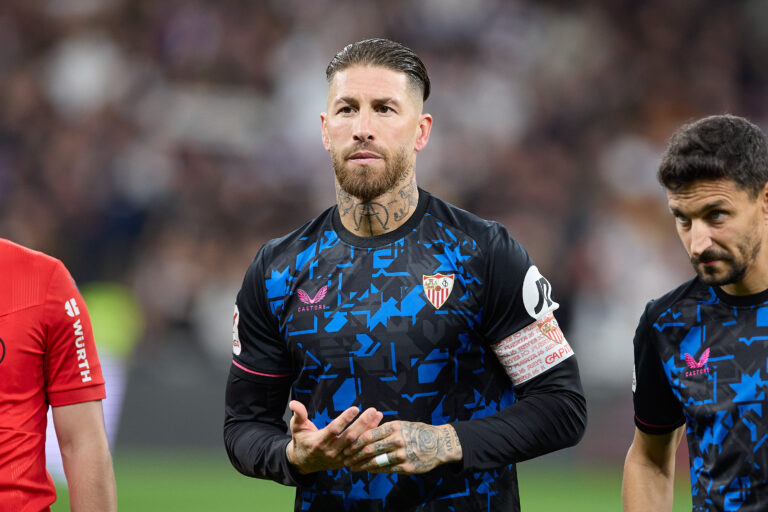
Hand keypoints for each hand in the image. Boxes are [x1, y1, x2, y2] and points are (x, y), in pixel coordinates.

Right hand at [286, 400, 382, 473]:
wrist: (303, 463)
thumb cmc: (301, 440)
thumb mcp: (297, 427)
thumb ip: (298, 415)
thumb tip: (293, 403)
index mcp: (319, 442)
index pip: (334, 430)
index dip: (345, 419)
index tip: (355, 408)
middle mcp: (330, 451)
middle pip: (350, 437)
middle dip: (362, 423)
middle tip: (372, 410)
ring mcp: (340, 458)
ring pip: (358, 444)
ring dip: (369, 430)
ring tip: (378, 415)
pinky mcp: (346, 462)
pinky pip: (361, 451)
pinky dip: (370, 440)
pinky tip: (378, 428)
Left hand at [343, 421, 461, 473]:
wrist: (439, 444)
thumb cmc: (417, 432)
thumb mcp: (402, 425)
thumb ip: (385, 429)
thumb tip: (366, 431)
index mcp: (394, 427)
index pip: (369, 435)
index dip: (355, 442)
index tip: (346, 446)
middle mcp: (397, 440)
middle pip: (369, 449)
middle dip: (354, 455)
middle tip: (345, 459)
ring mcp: (401, 454)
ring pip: (376, 461)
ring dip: (361, 465)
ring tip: (352, 467)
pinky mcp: (406, 467)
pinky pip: (386, 470)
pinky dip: (374, 470)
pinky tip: (367, 470)